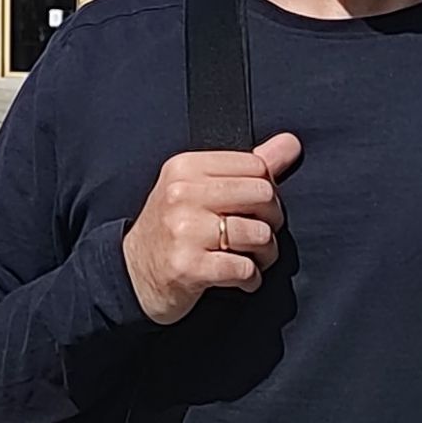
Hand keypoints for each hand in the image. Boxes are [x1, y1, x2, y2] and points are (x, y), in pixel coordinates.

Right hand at [122, 133, 301, 324]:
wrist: (131, 275)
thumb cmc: (173, 228)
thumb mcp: (200, 188)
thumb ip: (247, 166)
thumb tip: (291, 143)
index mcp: (186, 168)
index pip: (257, 166)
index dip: (269, 190)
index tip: (258, 208)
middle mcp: (182, 194)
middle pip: (263, 196)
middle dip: (272, 221)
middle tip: (260, 235)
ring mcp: (184, 231)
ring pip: (259, 234)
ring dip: (266, 254)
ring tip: (252, 258)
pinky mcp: (188, 267)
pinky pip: (245, 269)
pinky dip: (251, 278)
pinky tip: (242, 279)